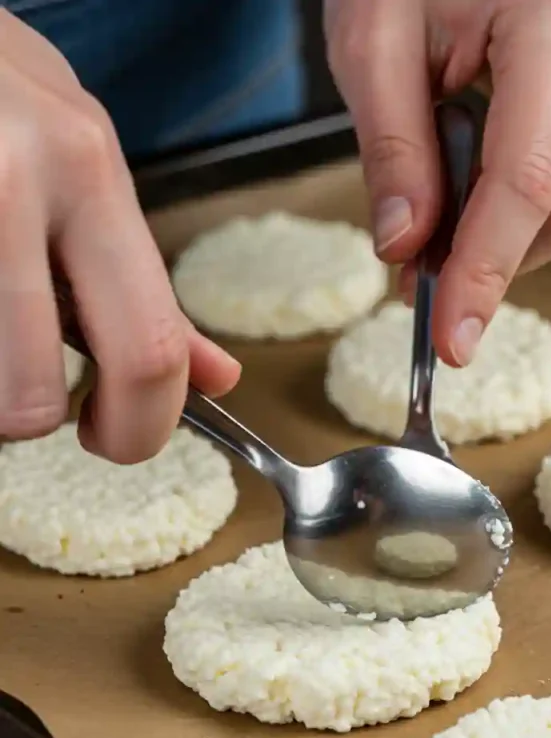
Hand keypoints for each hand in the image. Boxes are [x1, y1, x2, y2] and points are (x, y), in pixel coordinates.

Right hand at [0, 12, 239, 462]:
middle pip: (32, 397)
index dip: (139, 428)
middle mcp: (16, 182)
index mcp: (89, 174)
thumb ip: (142, 284)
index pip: (148, 350)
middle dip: (37, 426)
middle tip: (36, 408)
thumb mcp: (85, 174)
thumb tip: (216, 379)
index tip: (115, 436)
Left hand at [325, 0, 550, 366]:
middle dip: (497, 258)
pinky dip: (542, 211)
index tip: (454, 335)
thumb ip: (391, 149)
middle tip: (424, 264)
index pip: (528, 183)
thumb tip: (405, 247)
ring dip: (517, 238)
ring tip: (454, 207)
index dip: (485, 272)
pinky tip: (498, 182)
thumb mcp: (374, 40)